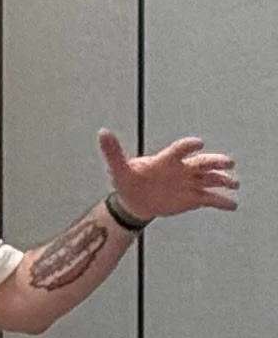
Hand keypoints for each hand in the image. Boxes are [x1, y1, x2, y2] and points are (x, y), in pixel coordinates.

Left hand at [98, 129, 238, 221]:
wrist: (134, 202)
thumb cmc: (129, 182)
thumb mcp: (119, 168)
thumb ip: (113, 152)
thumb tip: (102, 133)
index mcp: (166, 159)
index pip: (179, 150)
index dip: (188, 146)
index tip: (197, 143)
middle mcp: (181, 168)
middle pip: (202, 163)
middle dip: (215, 162)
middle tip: (228, 162)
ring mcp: (188, 182)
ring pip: (209, 179)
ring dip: (222, 180)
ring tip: (233, 183)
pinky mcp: (192, 197)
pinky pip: (209, 198)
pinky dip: (221, 201)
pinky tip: (232, 205)